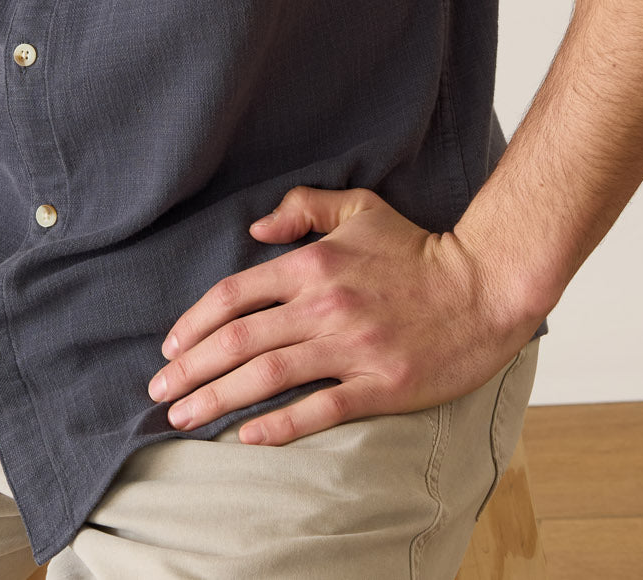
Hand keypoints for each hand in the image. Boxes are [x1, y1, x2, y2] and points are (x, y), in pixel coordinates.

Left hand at [147, 185, 537, 445]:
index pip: (235, 296)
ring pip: (268, 377)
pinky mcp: (379, 386)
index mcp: (312, 265)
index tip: (169, 348)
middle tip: (159, 393)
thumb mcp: (358, 208)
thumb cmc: (417, 249)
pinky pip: (319, 410)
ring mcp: (351, 349)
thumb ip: (302, 208)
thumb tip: (256, 229)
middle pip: (239, 340)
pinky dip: (279, 425)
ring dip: (218, 399)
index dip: (194, 324)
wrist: (483, 287)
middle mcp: (324, 307)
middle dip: (191, 369)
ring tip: (183, 418)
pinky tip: (248, 436)